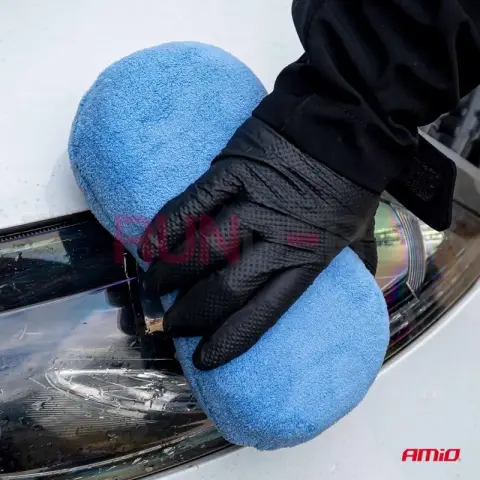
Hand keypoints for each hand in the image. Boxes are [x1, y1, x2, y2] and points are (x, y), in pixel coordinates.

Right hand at [138, 116, 378, 369]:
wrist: (346, 124)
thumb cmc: (350, 183)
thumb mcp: (358, 233)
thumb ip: (353, 265)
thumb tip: (358, 291)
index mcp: (309, 259)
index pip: (264, 312)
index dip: (231, 338)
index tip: (203, 358)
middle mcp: (277, 239)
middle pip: (225, 288)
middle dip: (192, 314)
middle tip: (172, 324)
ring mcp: (252, 204)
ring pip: (202, 250)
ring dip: (171, 275)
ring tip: (154, 288)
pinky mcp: (233, 172)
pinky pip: (192, 205)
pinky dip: (166, 228)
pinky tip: (148, 248)